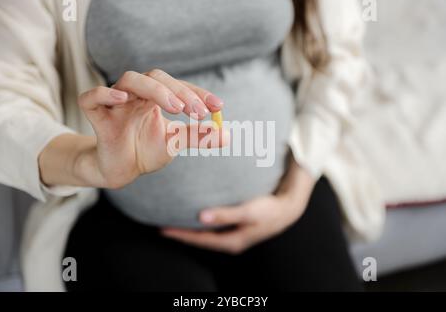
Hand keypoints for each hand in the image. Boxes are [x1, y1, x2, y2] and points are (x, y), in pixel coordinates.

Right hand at [39, 69, 227, 188]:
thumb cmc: (146, 150)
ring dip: (155, 90)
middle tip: (197, 111)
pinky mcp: (98, 117)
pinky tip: (122, 99)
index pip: (177, 86)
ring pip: (129, 80)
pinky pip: (91, 98)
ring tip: (175, 108)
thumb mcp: (176, 143)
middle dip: (179, 92)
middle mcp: (136, 95)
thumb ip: (198, 136)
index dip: (198, 93)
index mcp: (154, 97)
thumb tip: (227, 135)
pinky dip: (104, 94)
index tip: (218, 107)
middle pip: (154, 77)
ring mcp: (116, 104)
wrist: (122, 171)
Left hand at [162, 159, 315, 253]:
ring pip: (206, 234)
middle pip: (200, 239)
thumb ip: (225, 214)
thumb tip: (201, 217)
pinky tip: (197, 213)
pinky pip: (213, 227)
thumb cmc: (269, 209)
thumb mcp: (248, 212)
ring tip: (175, 219)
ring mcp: (234, 235)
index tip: (162, 230)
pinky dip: (202, 222)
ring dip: (191, 228)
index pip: (199, 240)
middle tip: (162, 225)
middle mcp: (230, 241)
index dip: (180, 235)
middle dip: (182, 233)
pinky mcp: (236, 227)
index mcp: (231, 241)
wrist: (288, 208)